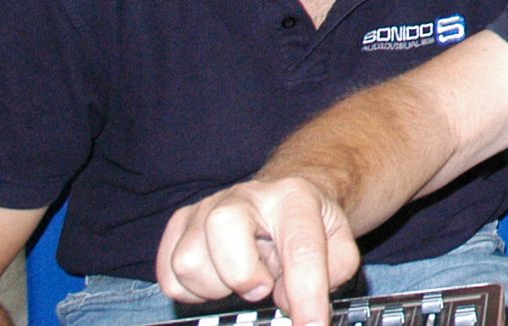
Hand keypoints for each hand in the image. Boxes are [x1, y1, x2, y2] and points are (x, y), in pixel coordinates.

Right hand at [158, 176, 359, 325]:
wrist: (282, 201)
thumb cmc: (307, 226)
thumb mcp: (338, 242)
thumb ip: (332, 272)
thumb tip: (291, 300)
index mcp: (293, 198)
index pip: (301, 248)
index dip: (306, 295)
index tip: (311, 325)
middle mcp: (246, 195)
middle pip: (223, 228)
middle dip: (242, 274)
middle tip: (262, 286)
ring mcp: (207, 207)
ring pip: (189, 261)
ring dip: (218, 288)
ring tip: (243, 279)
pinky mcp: (180, 224)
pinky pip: (169, 277)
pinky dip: (193, 292)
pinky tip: (220, 279)